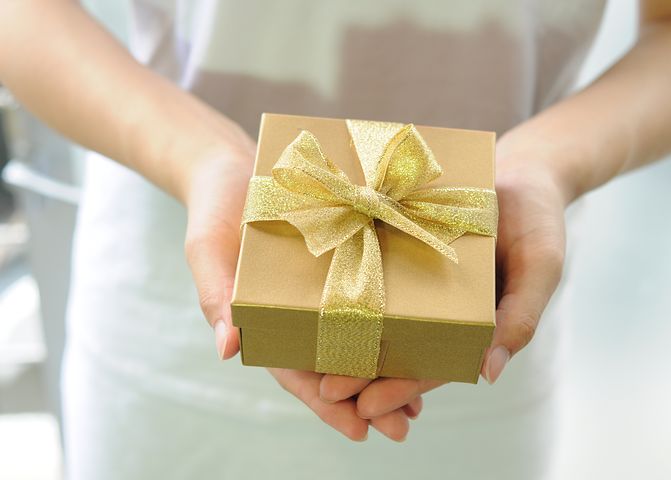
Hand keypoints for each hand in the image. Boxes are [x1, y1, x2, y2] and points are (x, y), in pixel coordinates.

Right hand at [181, 145, 419, 441]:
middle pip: (336, 365)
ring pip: (358, 338)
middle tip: (405, 425)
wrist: (233, 169)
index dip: (327, 404)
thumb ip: (218, 298)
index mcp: (266, 322)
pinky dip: (394, 317)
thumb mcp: (209, 252)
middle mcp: (300, 312)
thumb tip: (228, 350)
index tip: (359, 432)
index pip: (297, 373)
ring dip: (387, 367)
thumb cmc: (215, 212)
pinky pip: (371, 293)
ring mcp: (324, 288)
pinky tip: (423, 331)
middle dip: (369, 398)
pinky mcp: (345, 258)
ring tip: (421, 398)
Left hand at [318, 143, 568, 433]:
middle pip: (399, 348)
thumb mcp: (541, 268)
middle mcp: (443, 307)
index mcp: (475, 325)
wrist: (525, 170)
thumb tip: (488, 374)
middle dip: (364, 374)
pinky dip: (352, 289)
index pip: (436, 365)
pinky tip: (318, 300)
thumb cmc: (540, 222)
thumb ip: (521, 318)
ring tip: (309, 360)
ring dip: (350, 338)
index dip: (402, 388)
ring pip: (381, 317)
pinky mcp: (404, 246)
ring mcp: (421, 279)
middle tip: (326, 392)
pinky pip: (377, 271)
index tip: (366, 408)